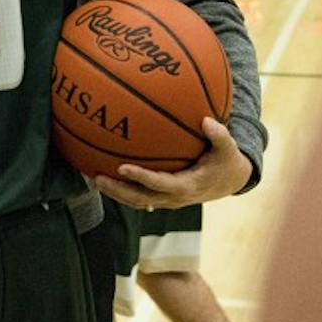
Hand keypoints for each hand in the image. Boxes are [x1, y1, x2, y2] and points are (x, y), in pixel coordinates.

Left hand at [90, 118, 250, 208]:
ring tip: (92, 178)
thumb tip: (206, 121)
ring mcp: (167, 200)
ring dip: (114, 192)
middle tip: (96, 177)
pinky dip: (121, 190)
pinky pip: (139, 196)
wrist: (230, 182)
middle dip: (117, 190)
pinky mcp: (163, 197)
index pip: (160, 184)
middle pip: (140, 198)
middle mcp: (174, 197)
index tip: (123, 167)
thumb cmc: (226, 161)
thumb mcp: (228, 149)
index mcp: (188, 186)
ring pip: (136, 200)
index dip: (141, 177)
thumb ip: (219, 135)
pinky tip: (103, 177)